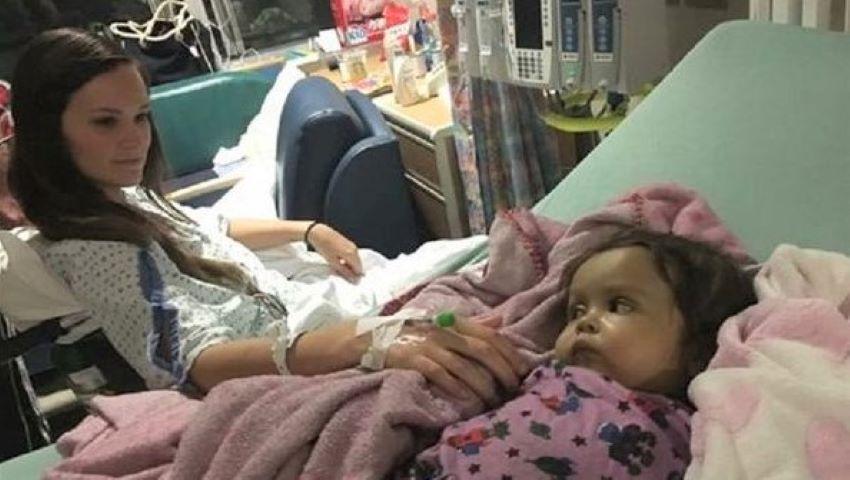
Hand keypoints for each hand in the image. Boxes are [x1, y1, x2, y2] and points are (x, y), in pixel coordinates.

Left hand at [307, 223, 363, 281]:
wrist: (318, 232)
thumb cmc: (325, 248)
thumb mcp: (333, 263)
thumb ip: (345, 271)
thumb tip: (355, 279)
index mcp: (352, 254)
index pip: (359, 269)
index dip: (354, 275)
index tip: (345, 277)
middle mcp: (355, 249)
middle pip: (358, 264)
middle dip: (351, 270)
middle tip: (340, 271)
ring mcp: (352, 245)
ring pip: (355, 259)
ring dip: (349, 264)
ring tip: (338, 265)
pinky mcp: (348, 242)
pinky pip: (352, 254)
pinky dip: (347, 258)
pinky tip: (338, 258)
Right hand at [384, 316, 530, 406]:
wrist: (371, 337)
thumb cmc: (413, 332)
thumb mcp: (443, 323)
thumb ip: (472, 324)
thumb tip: (500, 323)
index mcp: (455, 322)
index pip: (490, 336)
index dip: (510, 354)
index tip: (524, 371)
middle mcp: (444, 331)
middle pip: (482, 351)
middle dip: (502, 371)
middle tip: (513, 390)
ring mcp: (428, 345)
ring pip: (464, 366)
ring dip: (482, 386)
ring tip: (493, 401)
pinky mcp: (412, 359)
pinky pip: (439, 374)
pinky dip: (455, 386)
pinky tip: (466, 399)